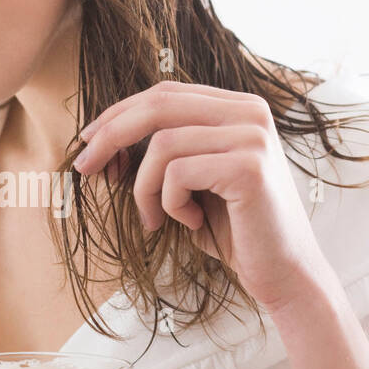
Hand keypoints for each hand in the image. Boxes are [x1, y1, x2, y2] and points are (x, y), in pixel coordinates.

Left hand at [73, 79, 338, 314]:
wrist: (284, 273)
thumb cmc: (234, 230)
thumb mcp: (191, 183)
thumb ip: (161, 154)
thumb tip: (98, 142)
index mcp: (238, 108)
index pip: (165, 94)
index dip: (120, 113)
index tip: (88, 140)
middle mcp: (250, 112)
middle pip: (159, 106)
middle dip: (111, 135)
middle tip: (84, 167)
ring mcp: (252, 136)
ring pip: (162, 145)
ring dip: (144, 188)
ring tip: (156, 219)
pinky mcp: (249, 166)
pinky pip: (177, 174)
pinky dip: (169, 204)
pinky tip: (191, 222)